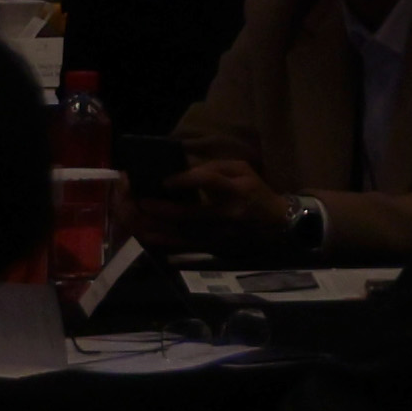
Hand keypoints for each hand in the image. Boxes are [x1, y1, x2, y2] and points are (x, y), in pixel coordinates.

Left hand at [137, 153, 298, 252]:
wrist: (275, 223)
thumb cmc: (257, 191)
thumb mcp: (243, 170)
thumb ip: (214, 166)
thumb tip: (182, 165)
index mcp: (236, 189)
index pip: (209, 181)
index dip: (185, 180)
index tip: (164, 180)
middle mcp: (226, 213)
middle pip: (189, 213)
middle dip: (162, 208)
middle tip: (141, 200)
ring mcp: (218, 233)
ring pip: (182, 231)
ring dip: (157, 225)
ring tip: (136, 216)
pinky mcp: (212, 246)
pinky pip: (183, 245)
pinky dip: (163, 241)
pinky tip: (146, 235)